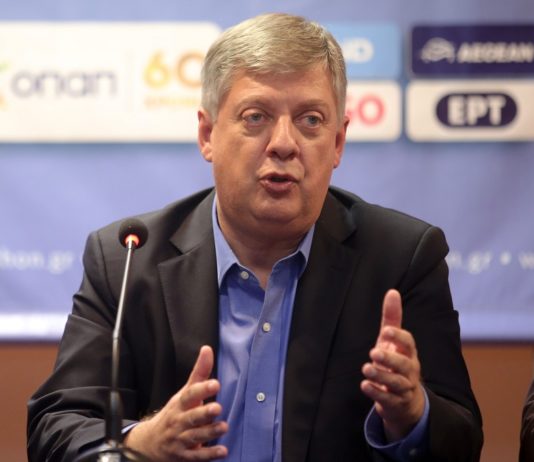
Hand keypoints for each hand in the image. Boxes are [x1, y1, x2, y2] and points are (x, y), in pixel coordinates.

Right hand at [124, 345, 227, 460]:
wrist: (150, 442)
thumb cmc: (175, 412)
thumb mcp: (185, 392)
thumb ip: (199, 373)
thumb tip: (207, 349)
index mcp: (180, 403)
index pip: (190, 395)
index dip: (202, 389)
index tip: (215, 383)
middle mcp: (179, 421)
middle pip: (191, 417)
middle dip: (203, 413)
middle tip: (217, 407)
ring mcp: (180, 439)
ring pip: (195, 436)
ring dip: (210, 432)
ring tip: (223, 427)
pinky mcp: (184, 455)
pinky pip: (197, 456)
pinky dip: (209, 455)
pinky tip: (222, 451)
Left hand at [360, 289, 424, 441]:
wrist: (404, 400)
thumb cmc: (396, 363)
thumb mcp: (392, 341)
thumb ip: (392, 318)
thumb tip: (392, 292)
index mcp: (408, 353)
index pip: (409, 344)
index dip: (399, 337)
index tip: (386, 331)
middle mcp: (409, 370)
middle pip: (404, 365)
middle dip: (390, 359)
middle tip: (373, 353)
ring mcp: (403, 388)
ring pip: (396, 383)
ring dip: (381, 376)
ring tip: (366, 368)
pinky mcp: (395, 403)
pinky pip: (388, 399)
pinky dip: (377, 393)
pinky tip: (365, 385)